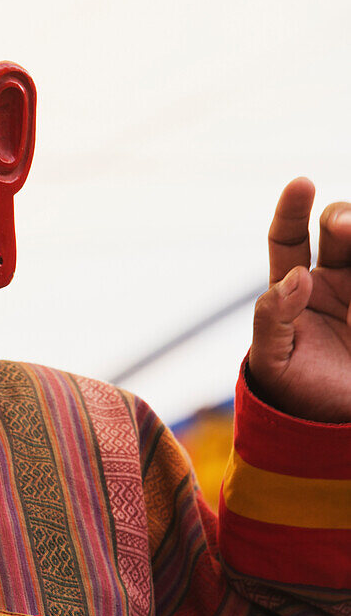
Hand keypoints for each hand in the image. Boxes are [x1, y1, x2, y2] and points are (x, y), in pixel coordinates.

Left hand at [251, 177, 350, 421]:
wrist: (331, 433)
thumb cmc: (294, 396)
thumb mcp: (272, 361)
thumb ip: (273, 318)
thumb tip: (295, 278)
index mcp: (294, 289)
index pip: (288, 239)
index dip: (292, 210)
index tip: (301, 183)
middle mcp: (334, 282)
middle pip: (341, 229)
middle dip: (344, 218)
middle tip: (344, 227)